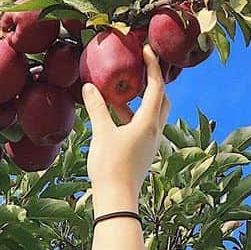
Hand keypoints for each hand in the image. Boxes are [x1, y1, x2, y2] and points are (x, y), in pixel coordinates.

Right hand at [81, 43, 171, 204]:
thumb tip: (89, 86)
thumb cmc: (110, 166)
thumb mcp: (102, 133)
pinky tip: (115, 113)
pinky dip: (134, 114)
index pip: (156, 86)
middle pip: (162, 99)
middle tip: (142, 68)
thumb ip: (97, 108)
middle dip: (154, 81)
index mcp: (149, 122)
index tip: (146, 49)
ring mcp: (151, 142)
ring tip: (122, 89)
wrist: (117, 199)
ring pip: (153, 113)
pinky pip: (143, 125)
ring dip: (141, 99)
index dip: (152, 66)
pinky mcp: (144, 151)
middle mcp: (155, 131)